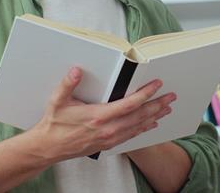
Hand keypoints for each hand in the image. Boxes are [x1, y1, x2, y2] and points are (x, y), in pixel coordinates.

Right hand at [20, 67, 176, 161]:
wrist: (48, 147)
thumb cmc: (54, 124)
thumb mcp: (57, 101)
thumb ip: (68, 84)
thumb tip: (76, 71)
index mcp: (98, 117)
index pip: (129, 104)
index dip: (145, 94)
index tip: (156, 85)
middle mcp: (107, 129)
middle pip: (139, 116)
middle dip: (157, 105)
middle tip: (171, 97)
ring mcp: (109, 138)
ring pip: (137, 127)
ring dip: (154, 117)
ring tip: (166, 108)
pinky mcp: (107, 144)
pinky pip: (131, 136)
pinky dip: (143, 128)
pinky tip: (151, 124)